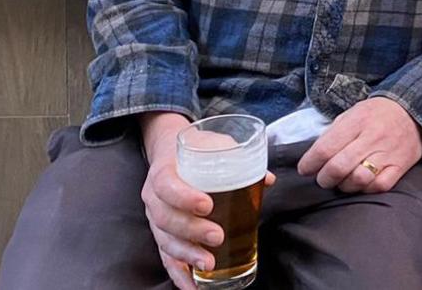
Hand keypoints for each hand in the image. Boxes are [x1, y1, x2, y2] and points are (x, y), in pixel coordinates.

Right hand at [137, 113, 274, 289]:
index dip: (184, 197)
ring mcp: (156, 219)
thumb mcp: (215, 145)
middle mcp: (154, 197)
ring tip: (208, 264)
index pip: (167, 185)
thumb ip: (239, 158)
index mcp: (164, 171)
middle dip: (191, 231)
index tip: (207, 205)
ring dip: (186, 255)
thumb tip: (267, 179)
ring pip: (165, 241)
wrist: (171, 151)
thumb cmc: (197, 150)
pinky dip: (179, 274)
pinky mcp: (162, 235)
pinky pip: (166, 257)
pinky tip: (193, 286)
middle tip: (217, 236)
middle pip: (165, 218)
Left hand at [297, 97, 421, 193]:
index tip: (305, 169)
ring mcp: (388, 153)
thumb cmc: (376, 114)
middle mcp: (372, 137)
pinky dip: (367, 188)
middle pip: (339, 166)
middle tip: (323, 179)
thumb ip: (333, 133)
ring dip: (344, 185)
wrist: (413, 111)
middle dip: (324, 178)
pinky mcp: (400, 166)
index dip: (310, 163)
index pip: (325, 148)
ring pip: (359, 179)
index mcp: (357, 121)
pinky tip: (362, 183)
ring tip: (342, 182)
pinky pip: (380, 185)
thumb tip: (313, 157)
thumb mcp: (352, 113)